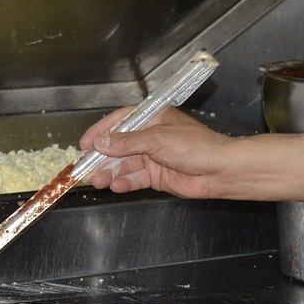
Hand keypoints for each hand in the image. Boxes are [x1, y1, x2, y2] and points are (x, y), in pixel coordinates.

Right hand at [77, 107, 233, 197]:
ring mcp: (153, 157)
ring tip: (98, 180)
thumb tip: (101, 142)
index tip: (85, 144)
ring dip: (110, 172)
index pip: (120, 121)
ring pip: (125, 164)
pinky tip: (116, 186)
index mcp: (152, 118)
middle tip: (85, 166)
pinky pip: (135, 178)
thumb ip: (127, 142)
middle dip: (102, 157)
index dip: (101, 132)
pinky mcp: (157, 176)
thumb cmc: (195, 146)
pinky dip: (125, 182)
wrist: (219, 170)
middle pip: (119, 146)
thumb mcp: (156, 139)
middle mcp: (151, 136)